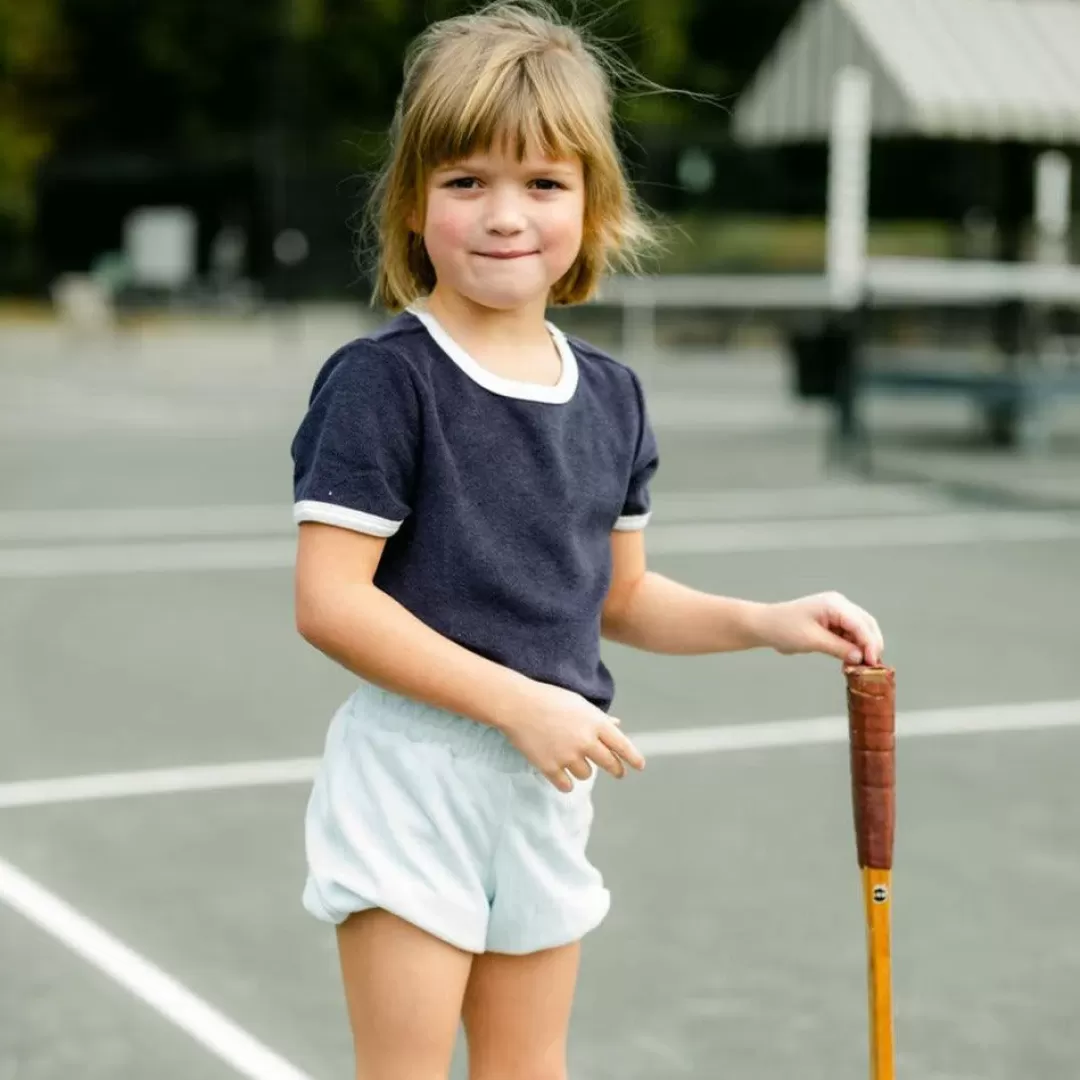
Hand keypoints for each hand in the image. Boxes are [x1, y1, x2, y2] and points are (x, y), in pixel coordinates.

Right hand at [495, 681, 645, 791]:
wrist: (517, 705)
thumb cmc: (549, 698)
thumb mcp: (578, 703)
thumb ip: (599, 718)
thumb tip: (617, 725)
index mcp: (595, 723)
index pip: (622, 745)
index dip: (632, 757)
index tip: (639, 766)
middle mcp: (585, 741)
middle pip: (609, 763)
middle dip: (616, 770)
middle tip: (619, 773)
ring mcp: (568, 756)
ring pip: (587, 774)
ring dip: (583, 770)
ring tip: (574, 760)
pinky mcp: (550, 767)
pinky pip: (566, 785)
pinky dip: (566, 782)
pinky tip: (563, 777)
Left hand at [755, 591, 883, 665]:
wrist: (765, 625)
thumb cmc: (784, 629)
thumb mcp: (812, 641)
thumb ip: (838, 648)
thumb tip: (860, 658)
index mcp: (834, 604)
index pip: (861, 624)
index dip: (870, 644)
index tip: (873, 663)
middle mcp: (839, 604)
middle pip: (866, 624)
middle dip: (871, 645)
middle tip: (872, 667)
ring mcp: (836, 611)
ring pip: (860, 630)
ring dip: (862, 647)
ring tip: (860, 666)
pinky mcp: (832, 621)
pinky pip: (849, 634)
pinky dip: (852, 646)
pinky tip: (850, 660)